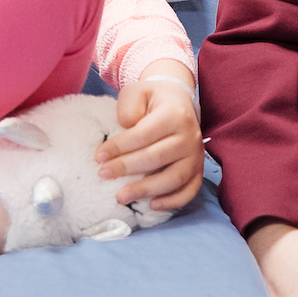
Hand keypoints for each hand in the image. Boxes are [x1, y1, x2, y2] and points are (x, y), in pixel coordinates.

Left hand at [96, 71, 203, 210]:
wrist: (178, 101)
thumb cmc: (153, 99)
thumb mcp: (136, 91)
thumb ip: (128, 107)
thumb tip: (126, 129)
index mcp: (174, 114)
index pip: (144, 134)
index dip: (119, 147)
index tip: (99, 156)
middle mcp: (190, 135)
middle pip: (156, 158)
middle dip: (126, 168)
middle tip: (103, 175)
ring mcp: (197, 155)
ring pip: (174, 178)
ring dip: (146, 190)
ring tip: (121, 197)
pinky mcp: (199, 169)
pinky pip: (190, 190)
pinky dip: (173, 201)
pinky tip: (152, 205)